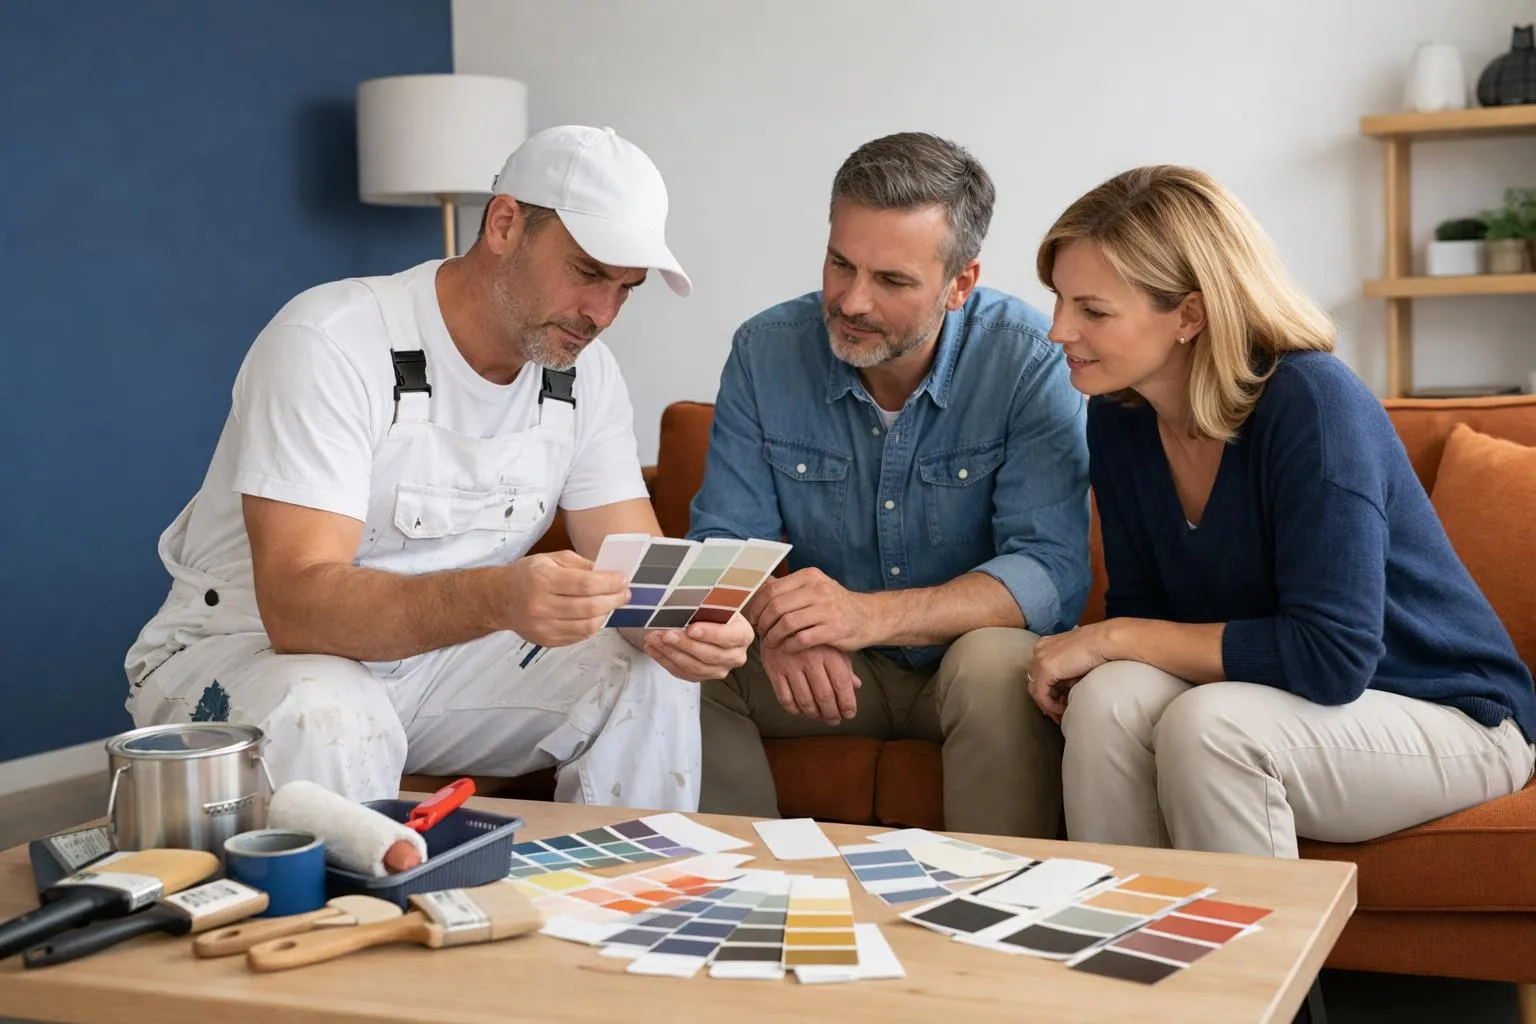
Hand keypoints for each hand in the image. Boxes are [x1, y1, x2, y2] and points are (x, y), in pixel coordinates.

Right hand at [500, 550, 628, 646]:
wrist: (499, 600)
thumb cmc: (527, 575)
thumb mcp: (551, 558)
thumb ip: (580, 564)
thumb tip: (608, 572)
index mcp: (543, 579)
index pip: (585, 584)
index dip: (609, 582)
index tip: (624, 579)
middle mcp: (542, 605)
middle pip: (589, 607)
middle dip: (614, 600)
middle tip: (625, 594)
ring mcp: (543, 627)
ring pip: (587, 626)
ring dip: (606, 614)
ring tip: (611, 604)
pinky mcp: (546, 641)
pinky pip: (578, 636)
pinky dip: (592, 626)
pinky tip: (596, 615)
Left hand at [642, 614, 753, 681]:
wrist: (713, 623)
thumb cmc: (714, 610)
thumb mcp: (716, 604)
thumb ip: (706, 605)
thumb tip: (683, 600)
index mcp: (743, 634)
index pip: (729, 637)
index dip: (710, 634)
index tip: (691, 628)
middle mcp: (736, 656)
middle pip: (710, 655)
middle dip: (684, 645)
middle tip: (665, 634)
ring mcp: (721, 669)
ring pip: (695, 667)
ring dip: (671, 654)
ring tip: (654, 640)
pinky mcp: (704, 676)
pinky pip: (685, 673)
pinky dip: (667, 662)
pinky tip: (654, 650)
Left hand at [754, 568, 871, 653]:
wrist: (869, 617)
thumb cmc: (835, 605)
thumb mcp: (816, 587)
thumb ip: (791, 589)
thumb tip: (756, 593)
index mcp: (809, 576)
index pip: (772, 589)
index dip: (757, 607)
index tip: (753, 619)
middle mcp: (818, 589)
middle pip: (776, 606)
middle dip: (763, 623)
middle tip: (760, 633)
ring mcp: (827, 609)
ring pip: (786, 623)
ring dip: (773, 636)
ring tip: (771, 642)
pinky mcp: (833, 630)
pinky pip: (801, 639)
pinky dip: (789, 646)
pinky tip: (787, 648)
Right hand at [761, 643, 860, 724]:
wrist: (781, 621)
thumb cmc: (813, 637)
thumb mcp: (833, 646)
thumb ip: (845, 666)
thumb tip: (857, 685)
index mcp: (829, 653)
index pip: (842, 685)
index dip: (847, 704)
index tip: (850, 714)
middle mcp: (811, 659)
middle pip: (824, 696)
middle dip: (832, 714)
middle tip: (835, 720)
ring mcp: (791, 665)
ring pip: (805, 700)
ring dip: (815, 714)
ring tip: (821, 717)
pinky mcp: (774, 671)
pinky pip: (785, 698)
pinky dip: (795, 710)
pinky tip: (802, 711)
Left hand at [1028, 623, 1112, 724]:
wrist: (1105, 641)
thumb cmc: (1099, 649)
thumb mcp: (1077, 663)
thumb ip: (1066, 675)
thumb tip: (1063, 694)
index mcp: (1046, 645)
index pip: (1039, 673)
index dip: (1048, 691)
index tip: (1059, 705)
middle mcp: (1040, 650)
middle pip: (1035, 682)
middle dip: (1046, 700)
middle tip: (1058, 714)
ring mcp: (1040, 658)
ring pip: (1035, 689)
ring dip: (1048, 705)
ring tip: (1061, 716)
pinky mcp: (1045, 668)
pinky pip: (1041, 694)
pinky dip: (1050, 705)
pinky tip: (1063, 710)